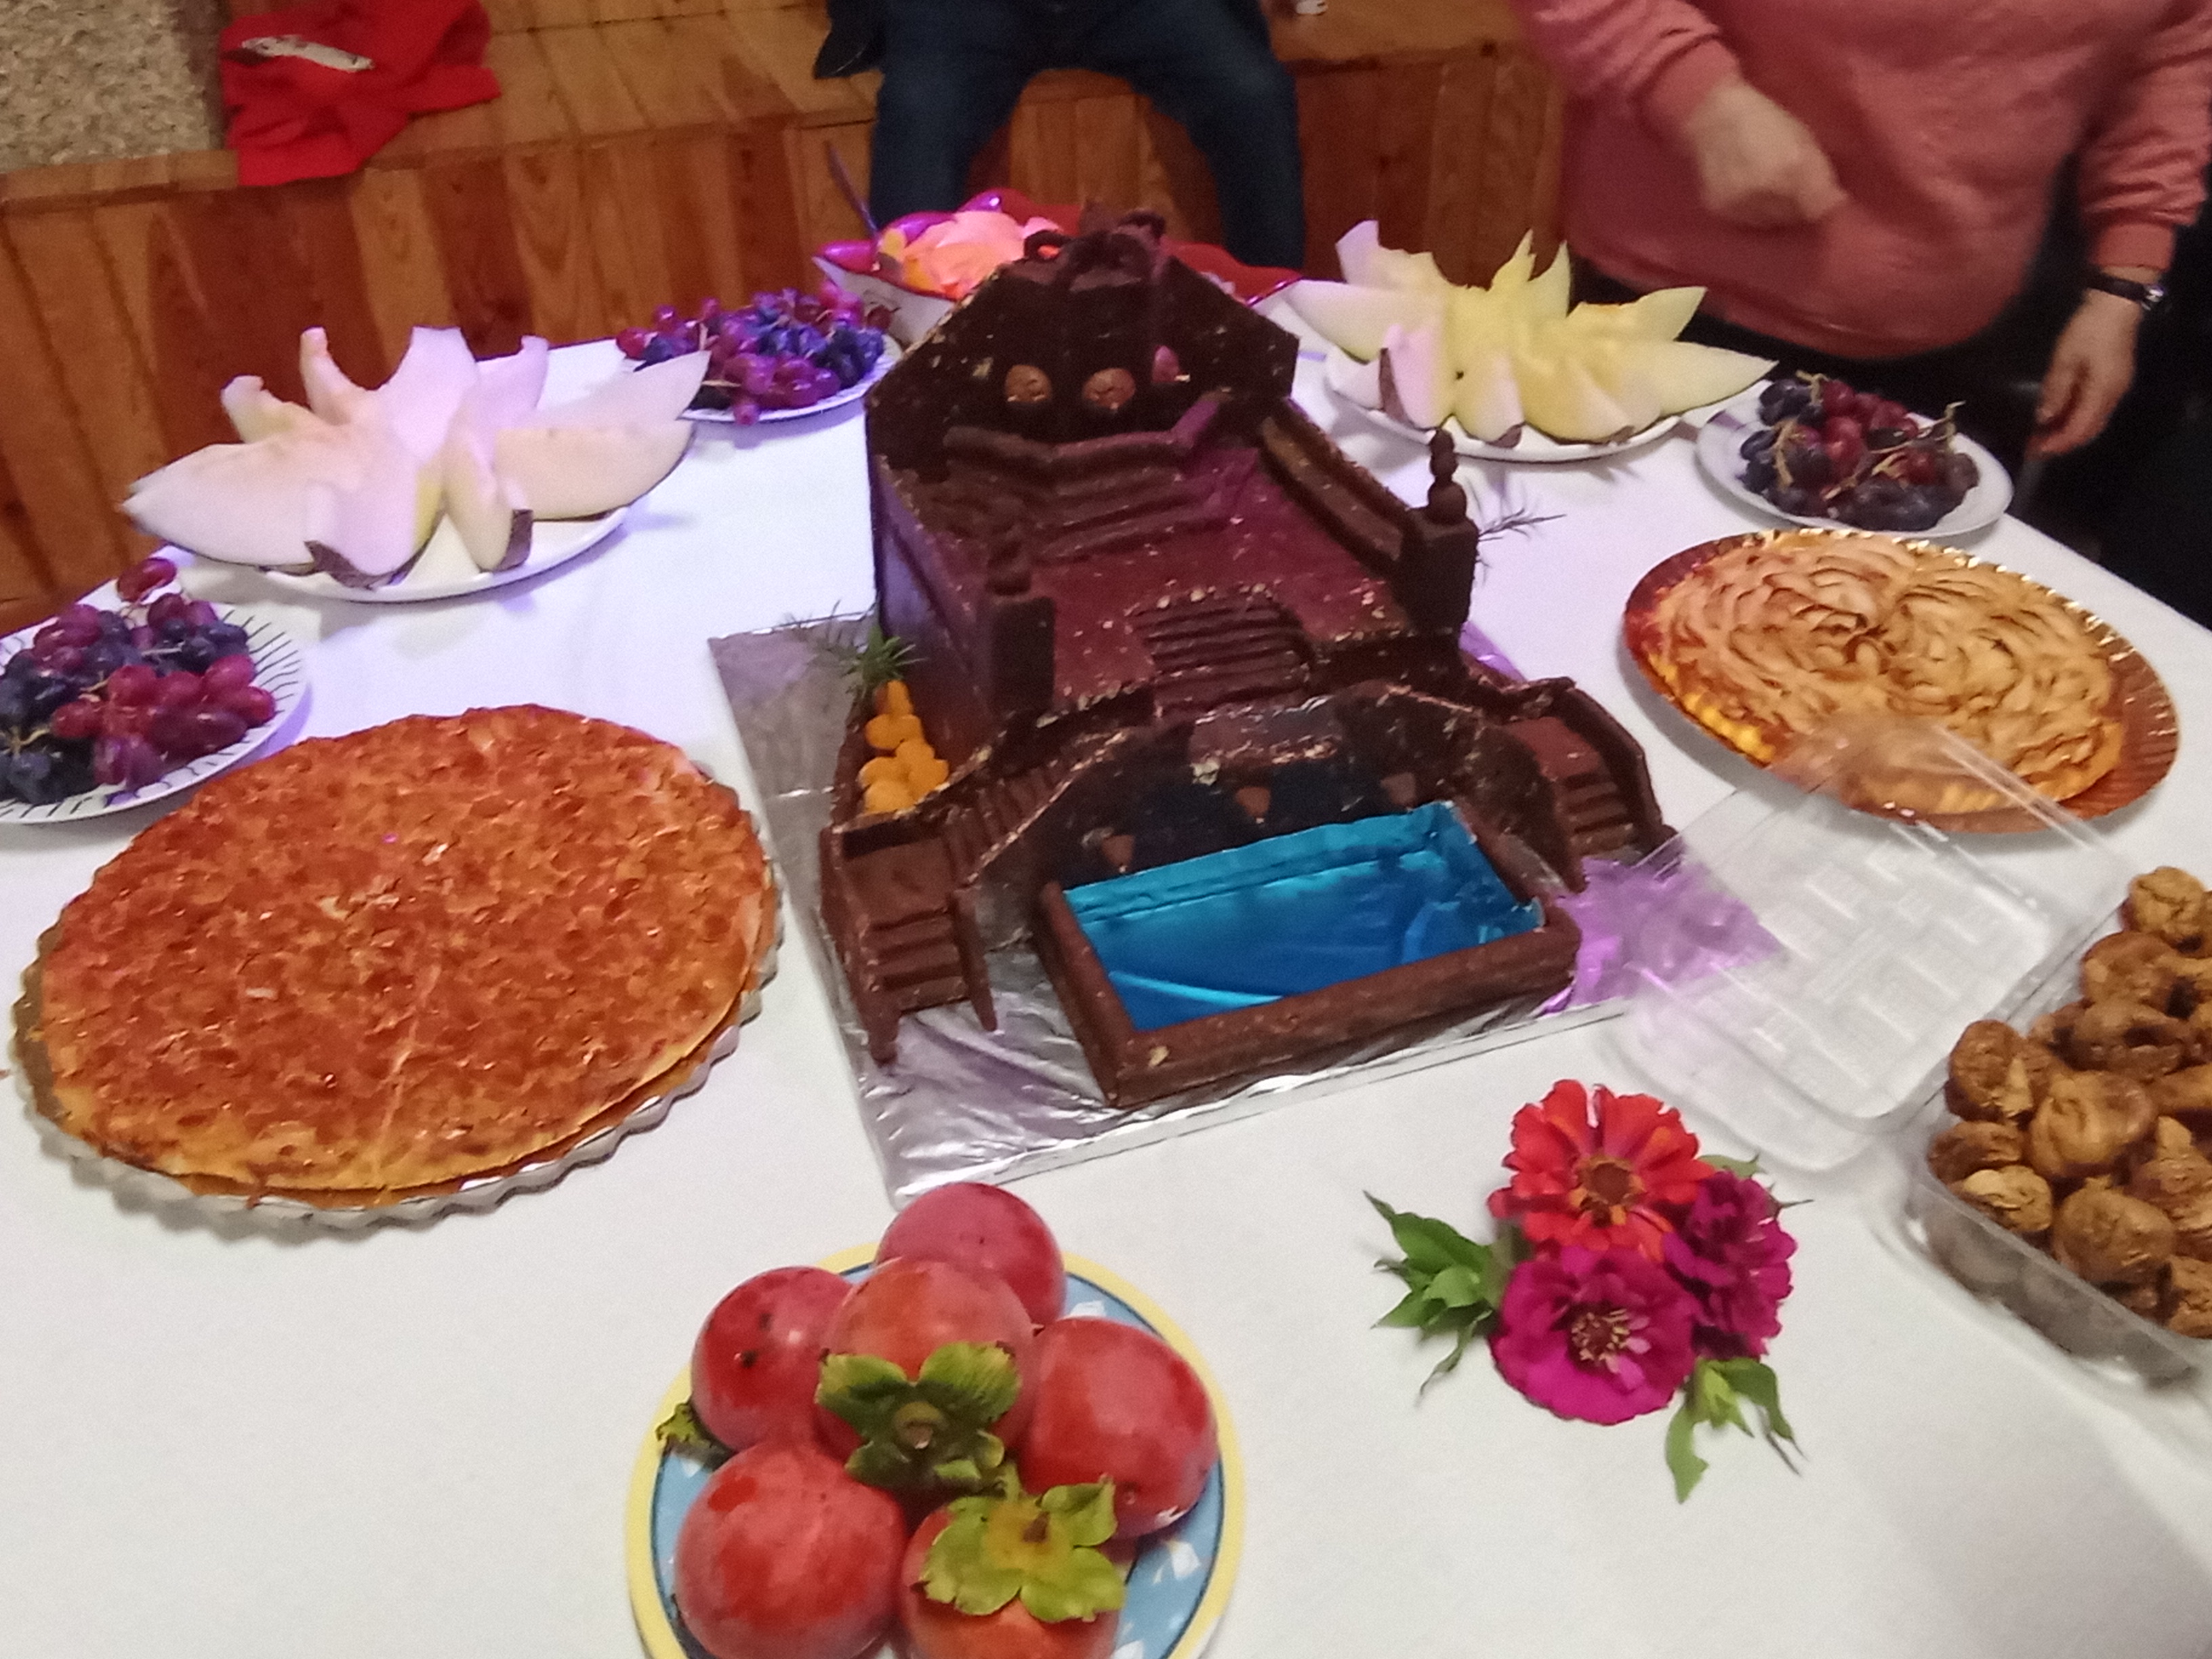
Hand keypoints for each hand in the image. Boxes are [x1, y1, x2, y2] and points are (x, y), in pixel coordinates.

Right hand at [1679, 80, 1846, 228]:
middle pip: (1796, 218)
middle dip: (1801, 206)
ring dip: (1778, 211)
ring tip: (1772, 190)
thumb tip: (1835, 202)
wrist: (1712, 116)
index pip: (1820, 208)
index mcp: (1793, 165)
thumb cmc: (1764, 118)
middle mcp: (1767, 189)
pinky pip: (1748, 221)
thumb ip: (1820, 171)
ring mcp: (1741, 202)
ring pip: (1772, 223)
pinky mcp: (1721, 209)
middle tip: (1797, 189)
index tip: (1828, 196)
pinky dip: (1755, 211)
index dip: (1826, 203)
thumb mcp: (1802, 136)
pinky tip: (1752, 193)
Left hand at [2030, 287, 2144, 455]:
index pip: (2079, 429)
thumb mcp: (2065, 358)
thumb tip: (2044, 418)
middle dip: (2062, 442)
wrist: (2117, 304)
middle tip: (2036, 447)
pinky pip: (2095, 409)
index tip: (2034, 451)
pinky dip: (2077, 418)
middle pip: (2089, 430)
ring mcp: (2117, 388)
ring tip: (2043, 436)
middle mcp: (2114, 395)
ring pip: (2093, 421)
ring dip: (2069, 432)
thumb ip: (2056, 390)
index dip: (2057, 444)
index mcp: (2102, 391)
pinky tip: (2059, 417)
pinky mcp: (2114, 380)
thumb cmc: (2089, 329)